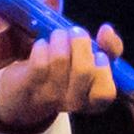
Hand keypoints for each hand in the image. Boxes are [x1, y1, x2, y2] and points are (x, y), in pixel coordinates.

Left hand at [0, 25, 122, 133]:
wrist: (24, 96)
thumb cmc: (65, 74)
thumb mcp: (91, 63)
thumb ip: (109, 48)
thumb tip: (107, 30)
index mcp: (93, 100)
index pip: (107, 92)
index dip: (105, 69)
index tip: (99, 53)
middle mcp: (74, 103)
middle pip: (84, 70)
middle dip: (81, 43)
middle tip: (76, 32)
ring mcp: (50, 97)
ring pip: (61, 60)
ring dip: (60, 39)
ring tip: (58, 35)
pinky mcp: (29, 87)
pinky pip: (39, 62)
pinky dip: (42, 47)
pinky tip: (41, 45)